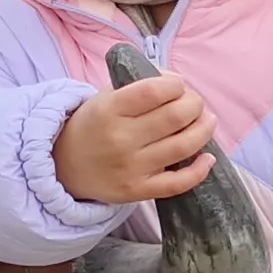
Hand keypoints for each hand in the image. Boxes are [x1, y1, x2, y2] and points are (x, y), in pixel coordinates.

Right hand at [55, 70, 215, 204]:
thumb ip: (138, 86)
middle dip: (194, 104)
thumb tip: (177, 82)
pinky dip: (199, 170)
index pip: (154, 91)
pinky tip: (207, 158)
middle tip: (194, 103)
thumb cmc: (93, 126)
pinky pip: (178, 183)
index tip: (177, 85)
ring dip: (204, 129)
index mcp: (109, 110)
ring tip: (206, 121)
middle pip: (175, 116)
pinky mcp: (139, 191)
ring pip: (183, 146)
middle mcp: (120, 139)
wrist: (65, 168)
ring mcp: (131, 168)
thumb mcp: (104, 98)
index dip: (175, 84)